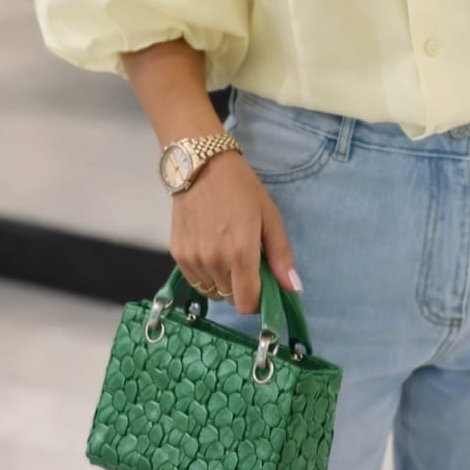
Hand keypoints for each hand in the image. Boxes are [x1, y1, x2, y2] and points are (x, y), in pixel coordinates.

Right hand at [170, 151, 301, 313]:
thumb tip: (292, 288)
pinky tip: (211, 250)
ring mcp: (192, 259)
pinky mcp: (177, 253)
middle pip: (230, 298)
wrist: (201, 165)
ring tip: (228, 253)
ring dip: (223, 282)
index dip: (258, 301)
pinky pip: (195, 280)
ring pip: (212, 291)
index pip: (246, 303)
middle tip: (247, 263)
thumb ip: (281, 255)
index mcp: (240, 253)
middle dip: (243, 288)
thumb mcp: (269, 216)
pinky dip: (206, 274)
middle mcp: (214, 261)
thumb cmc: (241, 188)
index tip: (263, 287)